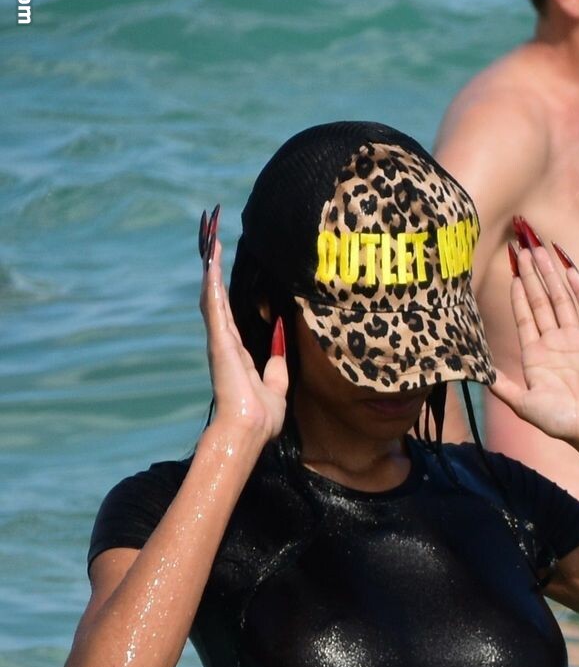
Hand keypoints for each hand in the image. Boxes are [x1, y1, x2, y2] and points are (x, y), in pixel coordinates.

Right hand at [199, 211, 287, 452]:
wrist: (250, 430)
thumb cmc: (262, 416)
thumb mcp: (277, 383)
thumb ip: (277, 359)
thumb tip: (279, 330)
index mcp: (236, 351)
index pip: (229, 310)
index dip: (225, 287)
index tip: (223, 264)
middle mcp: (224, 341)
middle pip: (216, 295)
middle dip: (214, 266)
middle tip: (212, 236)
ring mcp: (219, 339)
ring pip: (212, 293)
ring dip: (211, 265)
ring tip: (210, 236)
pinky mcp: (219, 341)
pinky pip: (215, 303)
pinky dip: (212, 280)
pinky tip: (211, 259)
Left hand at [487, 219, 578, 451]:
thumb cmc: (561, 422)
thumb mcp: (523, 404)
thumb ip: (501, 386)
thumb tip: (474, 371)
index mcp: (536, 355)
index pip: (524, 315)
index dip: (516, 292)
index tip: (510, 269)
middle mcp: (555, 342)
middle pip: (540, 300)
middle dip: (531, 274)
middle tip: (522, 247)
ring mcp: (576, 339)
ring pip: (561, 299)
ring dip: (550, 275)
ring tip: (540, 250)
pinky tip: (569, 269)